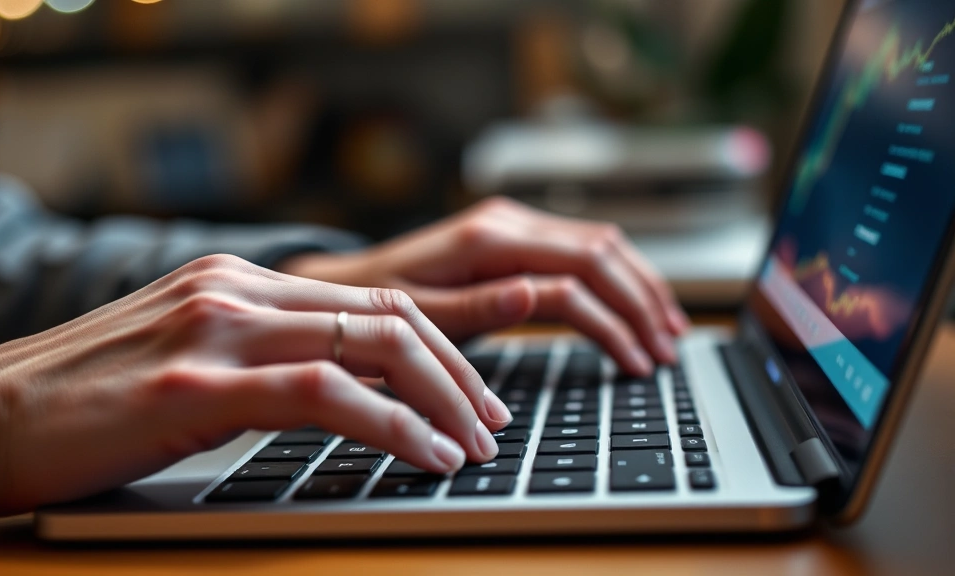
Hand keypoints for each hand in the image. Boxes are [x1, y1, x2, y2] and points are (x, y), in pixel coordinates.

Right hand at [0, 255, 508, 515]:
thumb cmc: (83, 403)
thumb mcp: (186, 359)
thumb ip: (257, 355)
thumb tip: (337, 388)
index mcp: (237, 279)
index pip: (367, 298)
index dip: (437, 341)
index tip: (472, 390)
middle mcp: (235, 288)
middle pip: (386, 314)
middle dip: (458, 369)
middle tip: (492, 421)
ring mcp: (215, 329)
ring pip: (369, 344)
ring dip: (441, 397)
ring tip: (473, 445)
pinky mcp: (195, 385)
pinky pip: (325, 394)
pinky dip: (391, 423)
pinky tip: (425, 454)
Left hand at [281, 197, 688, 374]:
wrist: (346, 286)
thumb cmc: (378, 308)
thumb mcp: (421, 318)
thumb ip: (480, 306)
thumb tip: (537, 294)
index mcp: (487, 242)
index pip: (577, 274)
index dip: (618, 320)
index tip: (640, 363)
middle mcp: (507, 222)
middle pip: (602, 252)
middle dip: (643, 301)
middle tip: (670, 350)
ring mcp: (513, 224)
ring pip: (600, 245)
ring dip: (639, 286)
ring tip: (669, 330)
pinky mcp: (514, 235)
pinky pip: (580, 249)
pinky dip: (614, 278)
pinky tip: (632, 305)